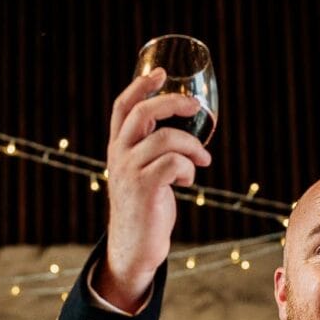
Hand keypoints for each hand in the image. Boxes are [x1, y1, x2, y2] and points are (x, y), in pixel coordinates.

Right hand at [96, 67, 211, 310]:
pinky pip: (174, 163)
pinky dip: (188, 168)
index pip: (123, 107)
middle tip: (196, 108)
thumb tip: (187, 132)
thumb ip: (152, 152)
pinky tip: (188, 181)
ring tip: (202, 160)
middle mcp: (119, 155)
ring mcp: (129, 171)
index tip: (162, 72)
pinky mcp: (144, 188)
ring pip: (167, 139)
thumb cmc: (145, 209)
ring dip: (192, 147)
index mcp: (118, 148)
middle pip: (144, 112)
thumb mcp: (143, 174)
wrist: (135, 247)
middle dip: (173, 103)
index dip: (141, 85)